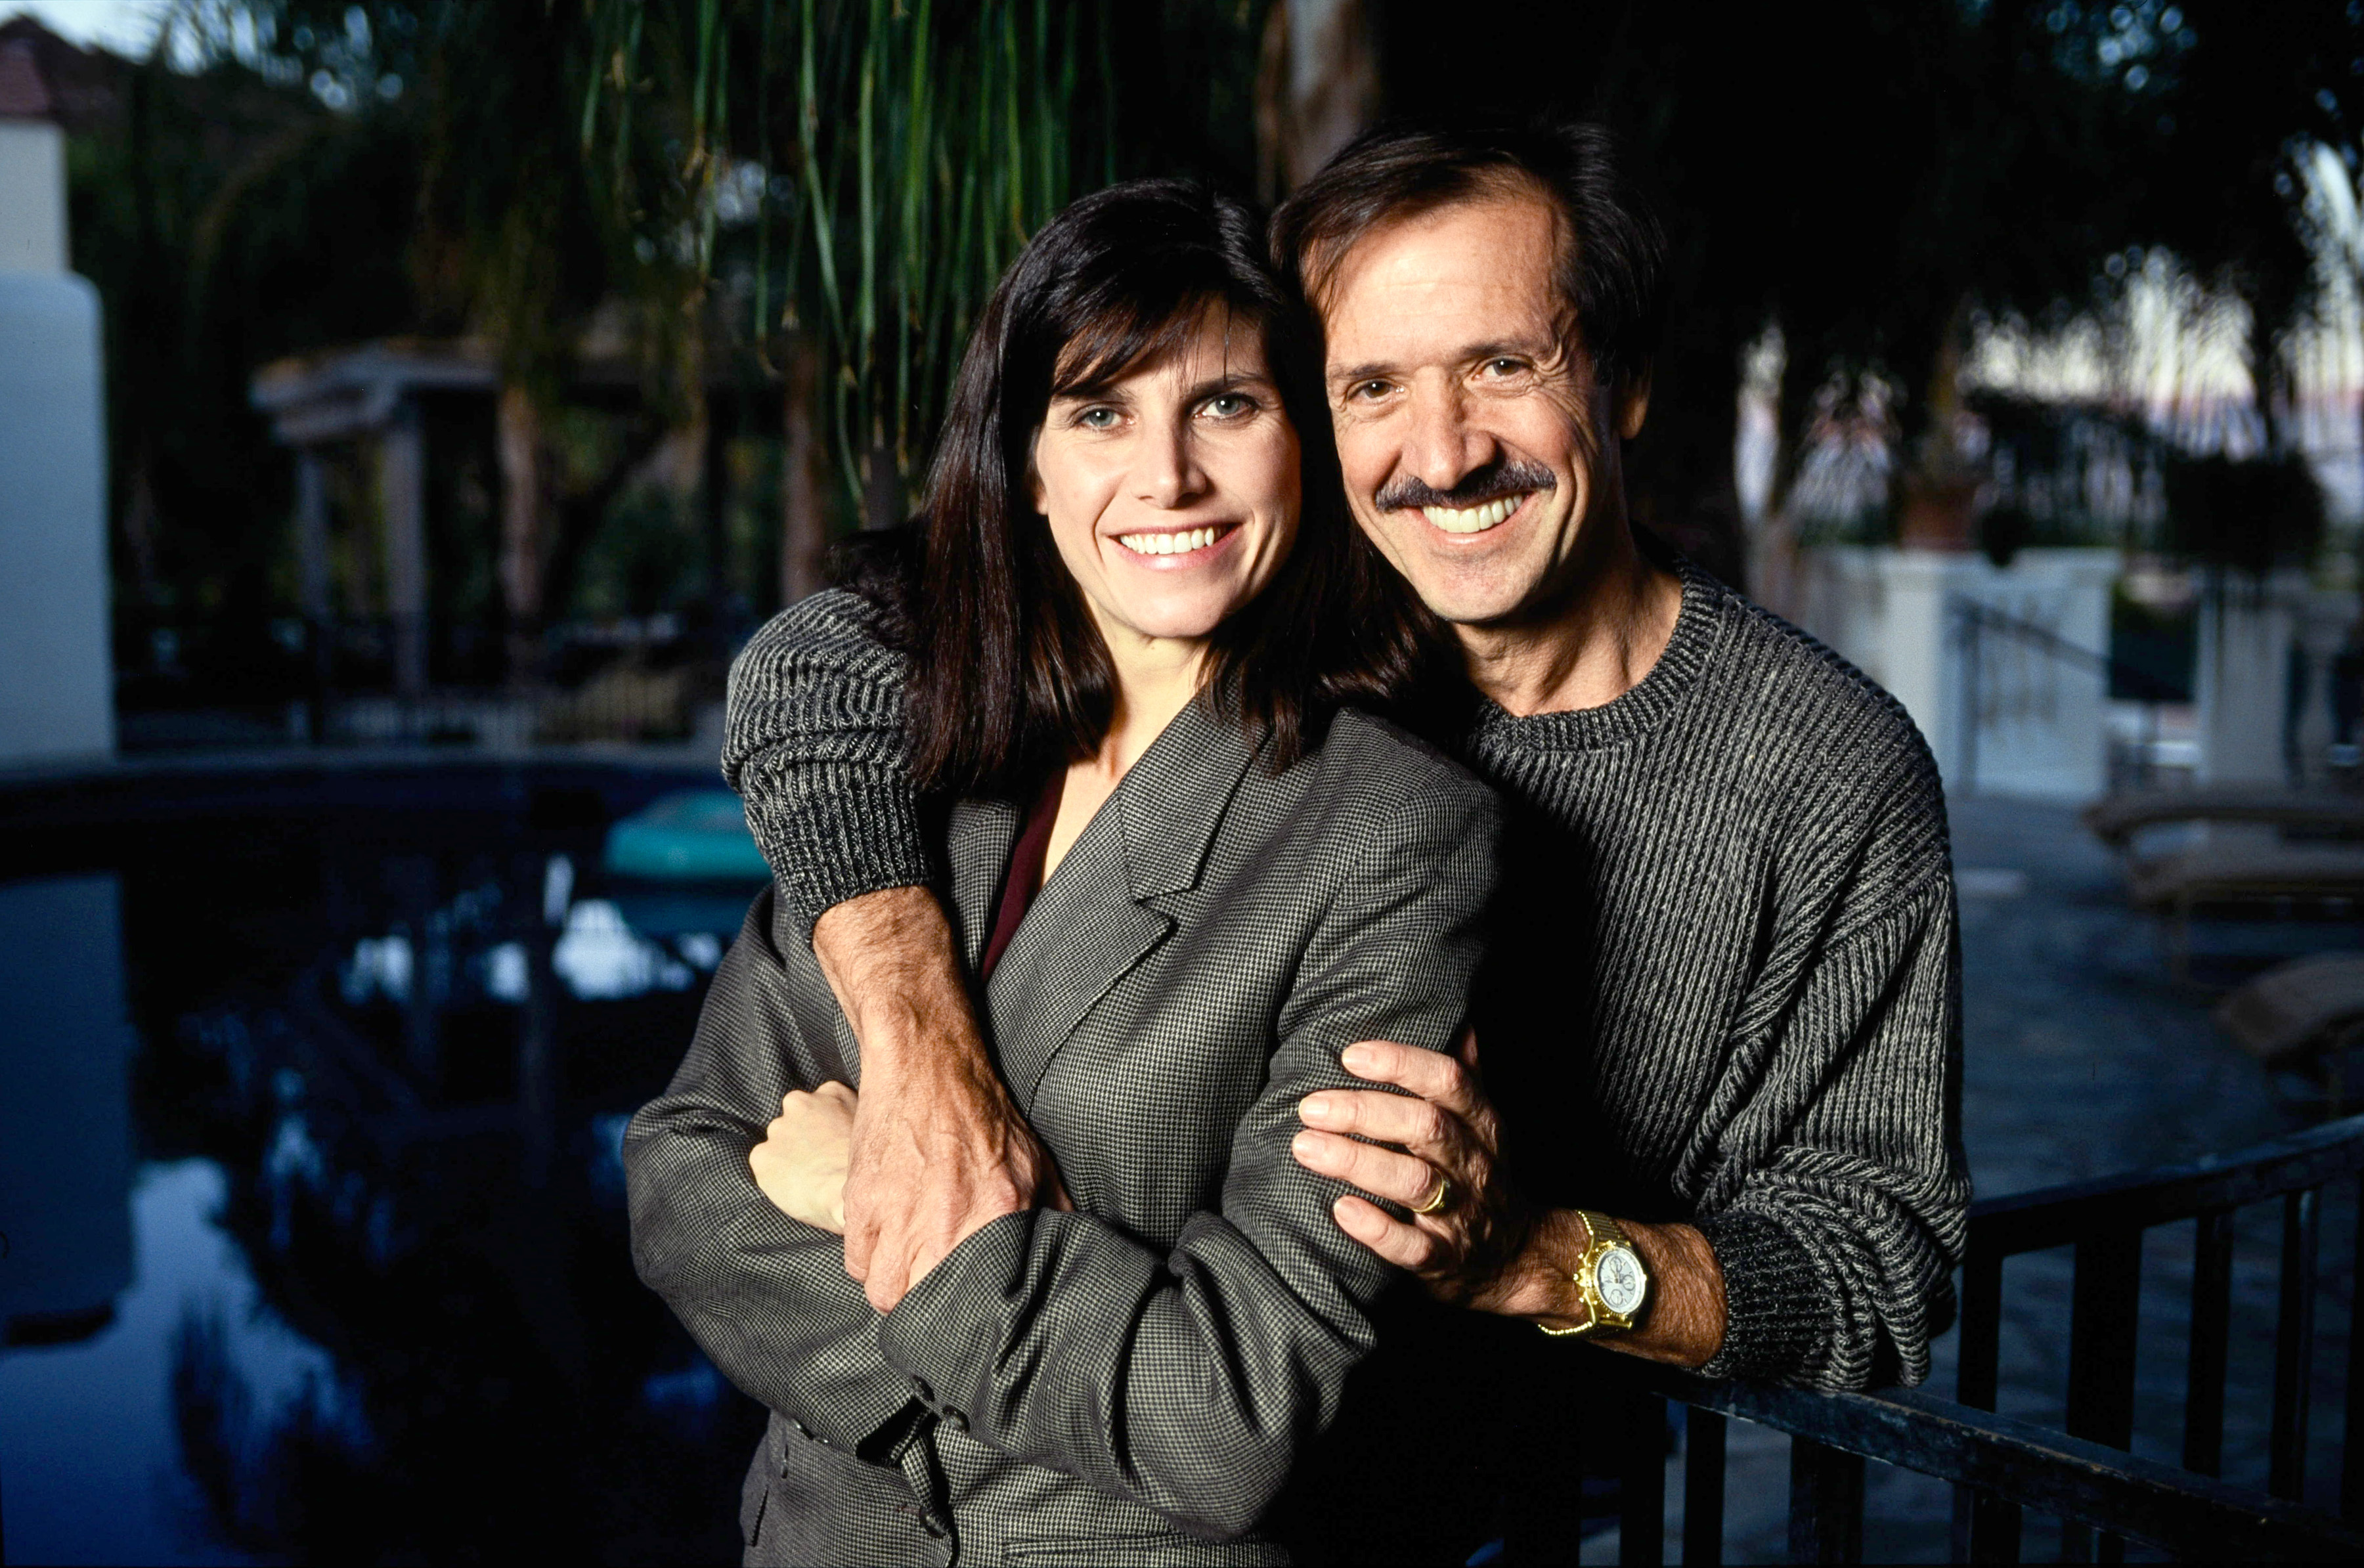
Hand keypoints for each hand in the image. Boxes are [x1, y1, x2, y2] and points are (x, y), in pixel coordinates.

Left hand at [750, 1084, 858, 1232]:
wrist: (846, 1194)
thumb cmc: (866, 1167)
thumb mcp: (872, 1128)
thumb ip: (858, 1116)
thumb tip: (854, 1122)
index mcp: (830, 1092)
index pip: (824, 1102)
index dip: (829, 1124)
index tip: (835, 1140)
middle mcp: (799, 1102)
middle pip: (797, 1118)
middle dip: (805, 1136)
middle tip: (821, 1160)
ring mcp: (778, 1129)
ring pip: (780, 1142)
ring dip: (789, 1155)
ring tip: (810, 1177)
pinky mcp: (761, 1156)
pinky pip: (766, 1164)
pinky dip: (776, 1174)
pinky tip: (796, 1187)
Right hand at [841, 1051, 1070, 1311]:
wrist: (927, 1066)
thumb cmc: (982, 1114)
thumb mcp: (1035, 1162)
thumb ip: (1054, 1214)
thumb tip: (1064, 1258)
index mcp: (994, 1217)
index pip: (976, 1300)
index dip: (970, 1315)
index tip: (969, 1309)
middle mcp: (942, 1226)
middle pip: (923, 1307)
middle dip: (930, 1307)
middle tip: (937, 1291)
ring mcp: (895, 1218)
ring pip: (884, 1293)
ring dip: (896, 1288)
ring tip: (910, 1271)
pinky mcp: (860, 1204)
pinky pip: (857, 1263)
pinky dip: (869, 1261)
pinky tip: (887, 1244)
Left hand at [1289, 1029, 1533, 1309]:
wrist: (1516, 1257)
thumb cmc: (1479, 1174)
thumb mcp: (1481, 1122)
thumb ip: (1465, 1073)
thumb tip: (1457, 1017)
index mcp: (1481, 1123)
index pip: (1449, 1081)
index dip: (1402, 1063)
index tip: (1351, 1055)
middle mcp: (1475, 1164)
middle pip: (1426, 1127)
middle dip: (1366, 1111)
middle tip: (1310, 1106)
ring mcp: (1462, 1213)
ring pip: (1415, 1182)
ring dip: (1358, 1162)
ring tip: (1306, 1146)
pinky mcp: (1445, 1260)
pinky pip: (1413, 1247)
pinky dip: (1377, 1229)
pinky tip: (1341, 1209)